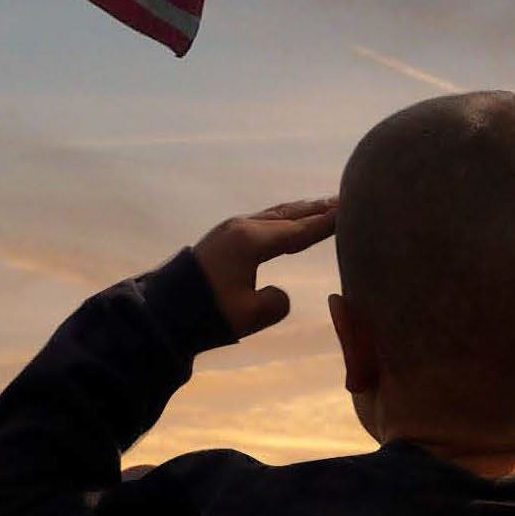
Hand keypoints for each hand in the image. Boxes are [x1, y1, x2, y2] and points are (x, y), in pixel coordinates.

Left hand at [194, 198, 337, 338]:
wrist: (163, 310)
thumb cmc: (206, 312)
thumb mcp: (249, 316)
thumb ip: (276, 303)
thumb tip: (280, 293)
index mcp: (252, 242)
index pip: (300, 231)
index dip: (327, 224)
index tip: (351, 211)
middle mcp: (244, 227)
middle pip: (290, 214)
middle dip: (318, 208)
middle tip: (346, 199)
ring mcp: (232, 228)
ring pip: (276, 213)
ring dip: (302, 209)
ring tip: (325, 204)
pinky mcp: (225, 236)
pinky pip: (265, 218)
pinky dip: (285, 216)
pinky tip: (290, 220)